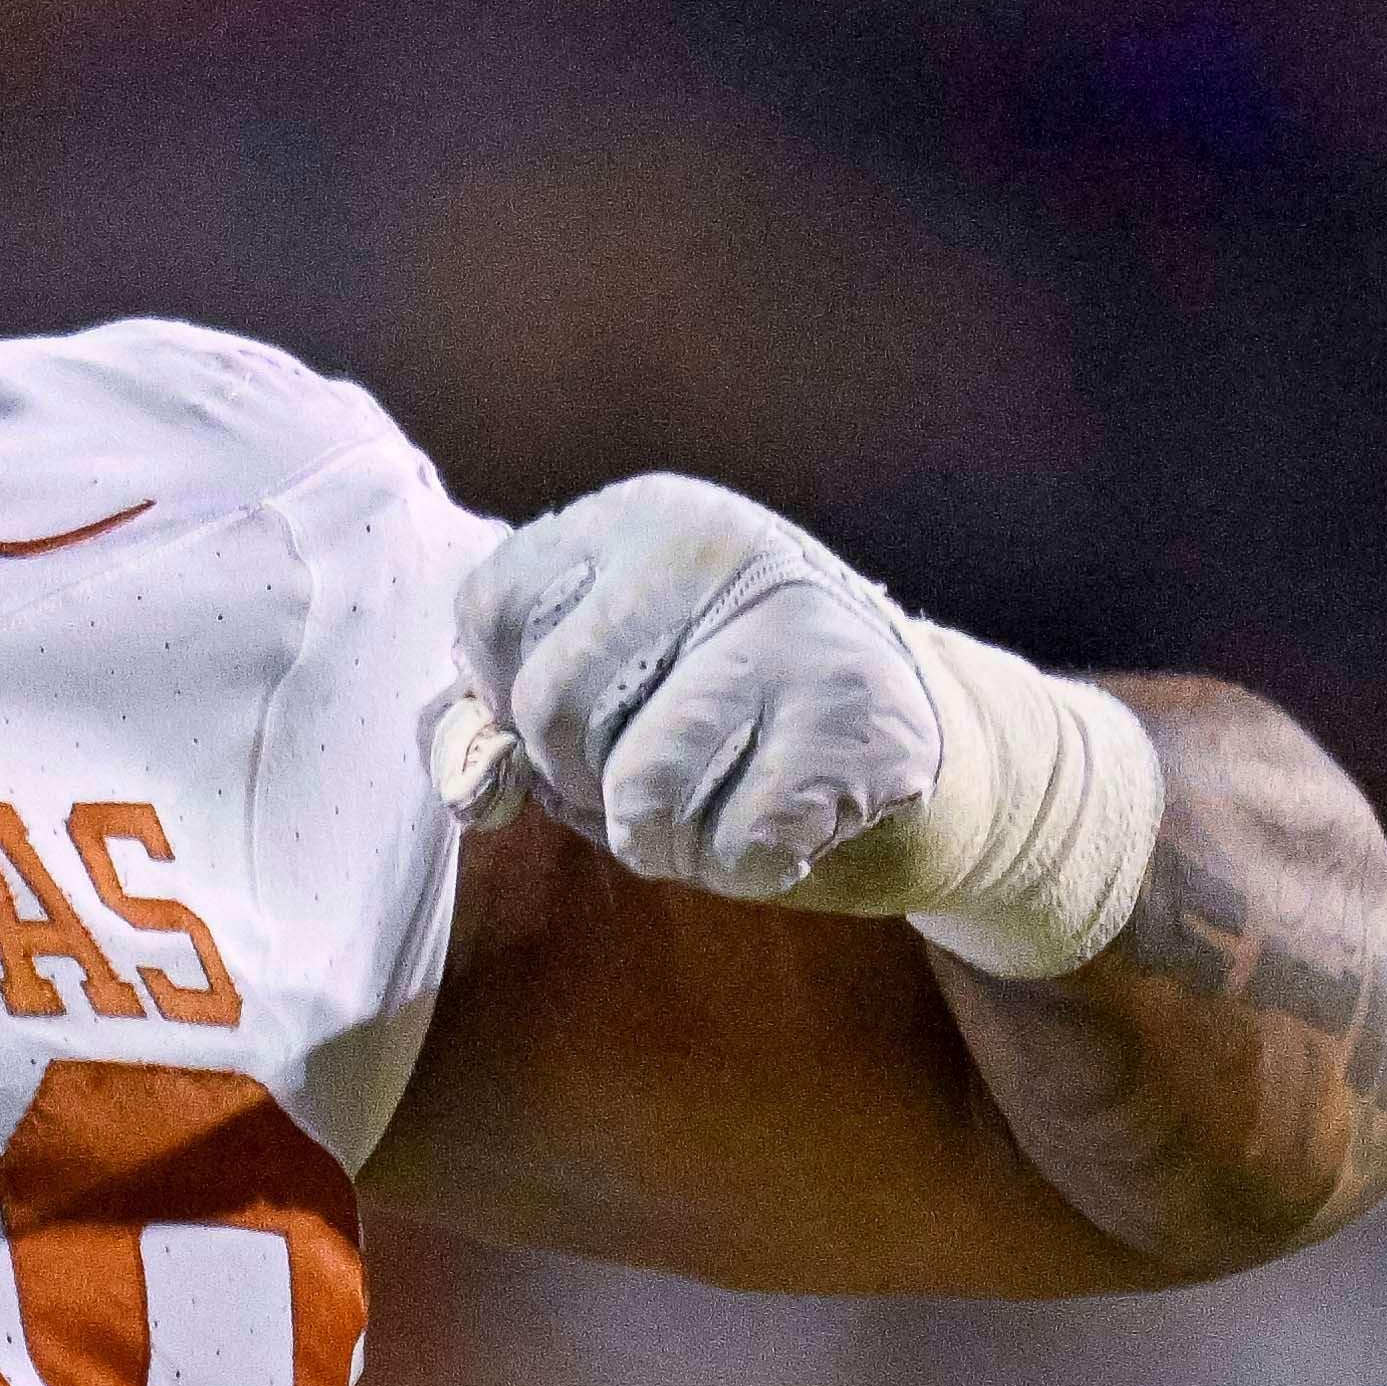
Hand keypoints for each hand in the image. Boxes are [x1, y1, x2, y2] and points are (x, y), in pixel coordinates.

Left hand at [434, 478, 941, 900]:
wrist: (918, 731)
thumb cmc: (730, 706)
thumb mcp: (614, 667)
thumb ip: (501, 705)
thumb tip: (468, 782)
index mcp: (643, 517)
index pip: (490, 611)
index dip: (498, 699)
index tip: (563, 721)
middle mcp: (719, 549)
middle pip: (550, 707)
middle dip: (580, 782)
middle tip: (648, 775)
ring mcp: (796, 630)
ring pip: (638, 793)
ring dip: (662, 842)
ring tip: (713, 807)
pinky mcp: (857, 724)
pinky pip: (732, 847)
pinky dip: (743, 868)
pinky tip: (784, 821)